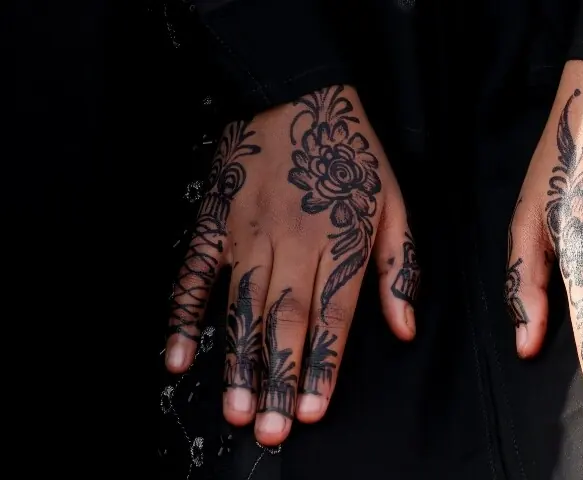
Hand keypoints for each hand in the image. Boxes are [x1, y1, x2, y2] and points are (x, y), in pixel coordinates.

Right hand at [165, 85, 420, 444]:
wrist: (297, 97)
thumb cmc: (350, 156)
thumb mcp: (392, 205)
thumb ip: (398, 268)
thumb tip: (404, 327)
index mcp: (337, 242)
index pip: (330, 317)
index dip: (321, 367)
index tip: (311, 410)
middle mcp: (290, 244)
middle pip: (283, 322)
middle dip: (278, 379)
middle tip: (270, 429)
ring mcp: (245, 235)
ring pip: (240, 308)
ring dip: (237, 362)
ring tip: (237, 409)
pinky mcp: (213, 225)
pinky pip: (192, 276)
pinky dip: (182, 317)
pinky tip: (178, 358)